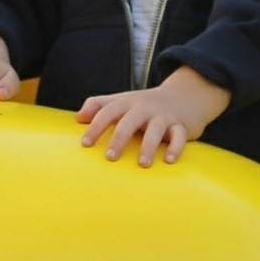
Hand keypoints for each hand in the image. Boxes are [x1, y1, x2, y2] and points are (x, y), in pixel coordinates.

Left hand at [75, 66, 231, 165]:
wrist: (182, 96)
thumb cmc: (143, 105)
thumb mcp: (121, 100)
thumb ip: (98, 106)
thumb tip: (77, 119)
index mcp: (126, 102)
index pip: (107, 112)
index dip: (95, 126)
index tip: (85, 144)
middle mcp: (144, 108)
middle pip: (129, 121)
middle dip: (119, 138)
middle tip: (110, 158)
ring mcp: (163, 116)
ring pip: (155, 129)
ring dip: (149, 146)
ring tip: (142, 164)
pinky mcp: (180, 126)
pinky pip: (179, 136)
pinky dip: (175, 147)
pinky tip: (169, 160)